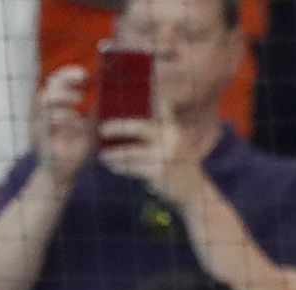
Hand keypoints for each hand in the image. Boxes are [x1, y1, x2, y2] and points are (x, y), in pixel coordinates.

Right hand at [33, 65, 93, 185]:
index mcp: (51, 108)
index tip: (85, 74)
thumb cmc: (72, 150)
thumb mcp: (84, 127)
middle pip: (47, 86)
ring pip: (43, 100)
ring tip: (79, 100)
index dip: (67, 74)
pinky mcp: (39, 138)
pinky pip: (44, 121)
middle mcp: (42, 113)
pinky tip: (74, 119)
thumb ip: (88, 113)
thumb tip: (99, 96)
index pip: (54, 83)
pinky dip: (60, 117)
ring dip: (62, 97)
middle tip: (83, 80)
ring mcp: (38, 124)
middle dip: (64, 80)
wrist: (61, 174)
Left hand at [97, 89, 206, 205]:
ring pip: (130, 152)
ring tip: (103, 156)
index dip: (145, 95)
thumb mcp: (172, 141)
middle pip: (138, 126)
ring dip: (113, 154)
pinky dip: (120, 167)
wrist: (194, 191)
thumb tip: (124, 118)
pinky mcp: (159, 173)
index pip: (159, 104)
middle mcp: (171, 137)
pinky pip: (132, 168)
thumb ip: (156, 127)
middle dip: (117, 127)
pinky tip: (112, 166)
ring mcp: (166, 155)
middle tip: (101, 129)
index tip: (122, 92)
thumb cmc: (176, 163)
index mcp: (172, 126)